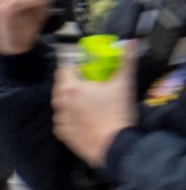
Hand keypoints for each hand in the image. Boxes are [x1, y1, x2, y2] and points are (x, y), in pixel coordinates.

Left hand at [52, 43, 137, 168]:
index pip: (64, 68)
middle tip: (91, 83)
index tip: (87, 68)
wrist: (113, 146)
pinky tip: (87, 117)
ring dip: (72, 99)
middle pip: (62, 85)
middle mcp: (59, 103)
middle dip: (75, 82)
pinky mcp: (62, 134)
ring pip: (62, 103)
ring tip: (91, 101)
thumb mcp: (123, 85)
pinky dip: (72, 115)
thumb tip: (130, 43)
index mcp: (70, 89)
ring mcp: (59, 120)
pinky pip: (64, 119)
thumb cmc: (116, 114)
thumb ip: (125, 61)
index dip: (75, 65)